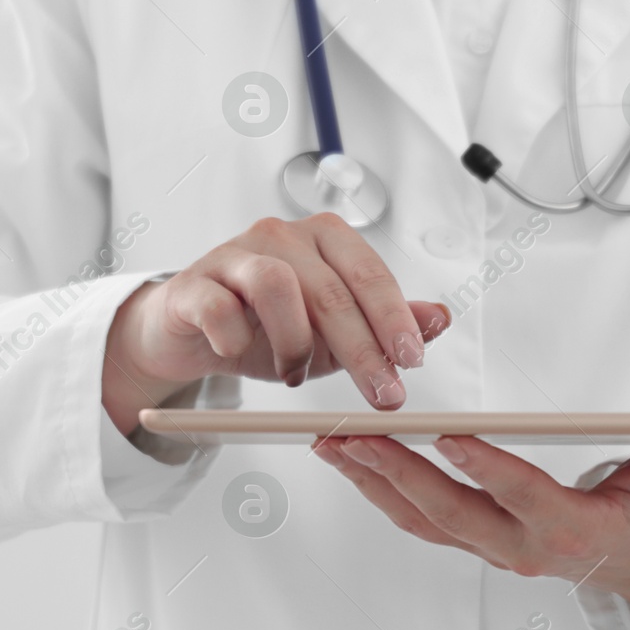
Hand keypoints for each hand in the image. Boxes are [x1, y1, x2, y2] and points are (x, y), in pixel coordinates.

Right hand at [103, 213, 449, 433]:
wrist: (191, 330)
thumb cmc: (266, 324)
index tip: (412, 361)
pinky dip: (235, 338)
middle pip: (331, 290)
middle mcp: (281, 235)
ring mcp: (234, 255)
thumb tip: (438, 321)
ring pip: (277, 286)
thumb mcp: (336, 331)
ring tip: (296, 375)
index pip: (370, 274)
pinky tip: (241, 354)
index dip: (395, 319)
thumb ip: (387, 324)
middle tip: (383, 394)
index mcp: (324, 238)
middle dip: (363, 349)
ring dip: (296, 342)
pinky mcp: (193, 284)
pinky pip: (219, 307)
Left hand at [312, 434, 629, 602]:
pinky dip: (380, 490)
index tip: (445, 434)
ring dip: (373, 481)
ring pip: (422, 520)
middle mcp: (525, 548)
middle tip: (353, 436)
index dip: (484, 467)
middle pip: (451, 512)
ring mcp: (495, 550)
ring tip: (331, 443)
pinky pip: (419, 521)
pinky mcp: (477, 542)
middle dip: (397, 473)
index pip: (522, 495)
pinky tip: (351, 460)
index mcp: (574, 532)